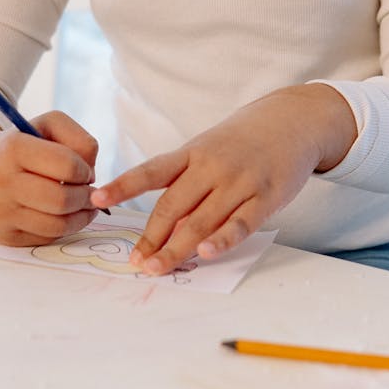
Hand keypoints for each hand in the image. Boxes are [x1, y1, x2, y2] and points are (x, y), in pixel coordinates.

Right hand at [0, 110, 99, 245]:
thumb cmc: (20, 146)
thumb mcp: (47, 126)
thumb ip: (78, 138)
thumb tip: (91, 176)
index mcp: (12, 148)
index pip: (67, 164)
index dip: (84, 169)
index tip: (83, 170)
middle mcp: (0, 181)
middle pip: (62, 199)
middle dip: (85, 197)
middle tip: (88, 191)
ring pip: (57, 225)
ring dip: (80, 216)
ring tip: (82, 204)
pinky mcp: (3, 235)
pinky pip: (47, 238)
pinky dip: (64, 227)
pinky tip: (64, 215)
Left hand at [90, 84, 355, 274]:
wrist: (292, 120)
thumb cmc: (241, 141)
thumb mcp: (208, 150)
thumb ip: (187, 183)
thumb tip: (164, 228)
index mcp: (192, 153)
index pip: (151, 171)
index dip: (123, 185)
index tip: (96, 198)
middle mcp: (211, 166)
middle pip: (173, 205)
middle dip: (151, 237)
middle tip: (135, 261)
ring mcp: (238, 182)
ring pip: (201, 220)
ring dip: (177, 248)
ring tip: (157, 268)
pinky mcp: (265, 197)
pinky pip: (240, 223)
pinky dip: (222, 239)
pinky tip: (205, 252)